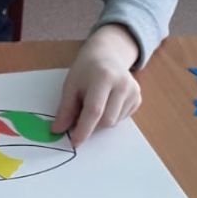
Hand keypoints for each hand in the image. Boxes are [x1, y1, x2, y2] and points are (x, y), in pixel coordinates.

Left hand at [53, 24, 140, 146]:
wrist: (107, 55)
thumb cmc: (85, 70)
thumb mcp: (71, 85)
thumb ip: (65, 109)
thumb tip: (57, 131)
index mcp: (103, 77)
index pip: (94, 111)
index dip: (83, 129)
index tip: (74, 142)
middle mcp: (122, 84)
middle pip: (106, 121)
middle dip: (91, 125)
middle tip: (80, 116)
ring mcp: (133, 91)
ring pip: (114, 122)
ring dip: (100, 121)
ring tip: (95, 102)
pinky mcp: (138, 98)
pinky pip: (121, 119)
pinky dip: (110, 117)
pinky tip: (107, 102)